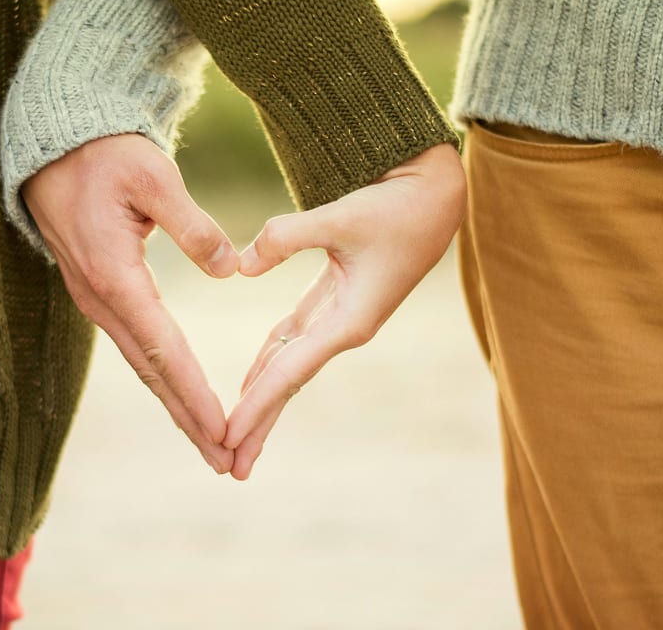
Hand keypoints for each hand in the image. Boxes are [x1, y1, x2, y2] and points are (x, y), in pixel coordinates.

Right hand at [21, 134, 238, 473]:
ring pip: (142, 365)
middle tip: (225, 460)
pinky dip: (162, 378)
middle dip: (189, 419)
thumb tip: (230, 269)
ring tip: (210, 442)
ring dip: (176, 406)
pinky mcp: (99, 293)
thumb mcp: (152, 176)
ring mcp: (96, 300)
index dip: (195, 392)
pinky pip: (135, 346)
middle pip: (151, 372)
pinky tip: (181, 396)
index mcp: (115, 275)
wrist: (53, 147)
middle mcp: (101, 299)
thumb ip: (192, 224)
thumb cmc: (104, 155)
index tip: (223, 429)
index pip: (163, 348)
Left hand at [224, 143, 466, 479]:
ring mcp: (339, 319)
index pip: (290, 372)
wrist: (435, 196)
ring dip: (262, 400)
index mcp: (350, 321)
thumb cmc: (396, 207)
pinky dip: (269, 363)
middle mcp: (344, 329)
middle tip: (229, 466)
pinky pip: (293, 342)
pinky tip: (250, 383)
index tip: (227, 437)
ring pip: (289, 367)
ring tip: (234, 437)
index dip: (256, 405)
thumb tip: (240, 267)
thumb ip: (286, 238)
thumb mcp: (341, 216)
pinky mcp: (334, 301)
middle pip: (288, 384)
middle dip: (259, 424)